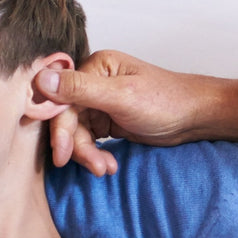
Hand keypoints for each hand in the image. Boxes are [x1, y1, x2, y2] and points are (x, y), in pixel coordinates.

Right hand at [38, 49, 237, 174]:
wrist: (197, 117)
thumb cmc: (167, 101)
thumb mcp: (123, 96)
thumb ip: (81, 89)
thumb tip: (40, 77)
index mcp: (94, 67)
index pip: (62, 99)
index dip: (60, 129)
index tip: (62, 155)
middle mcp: (93, 82)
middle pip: (68, 119)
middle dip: (79, 147)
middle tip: (93, 167)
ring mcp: (100, 102)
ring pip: (79, 133)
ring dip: (89, 154)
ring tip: (106, 170)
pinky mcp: (109, 120)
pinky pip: (91, 140)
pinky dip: (97, 155)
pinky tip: (109, 166)